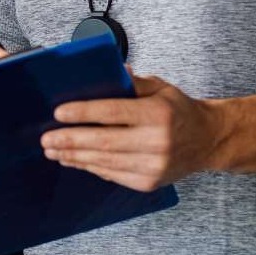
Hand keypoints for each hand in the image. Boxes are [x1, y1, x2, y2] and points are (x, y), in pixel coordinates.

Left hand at [41, 76, 255, 190]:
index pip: (113, 112)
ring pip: (104, 161)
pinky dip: (89, 167)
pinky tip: (74, 160)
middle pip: (103, 141)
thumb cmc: (179, 110)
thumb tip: (100, 72)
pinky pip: (112, 174)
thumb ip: (131, 82)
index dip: (83, 113)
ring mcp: (153, 165)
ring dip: (74, 156)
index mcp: (158, 114)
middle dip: (69, 140)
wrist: (209, 141)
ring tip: (53, 150)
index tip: (58, 113)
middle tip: (46, 138)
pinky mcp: (149, 182)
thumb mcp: (160, 87)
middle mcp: (156, 141)